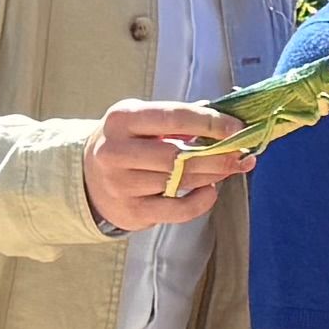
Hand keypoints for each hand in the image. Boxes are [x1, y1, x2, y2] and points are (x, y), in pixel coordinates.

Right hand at [87, 99, 239, 232]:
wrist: (87, 177)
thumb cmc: (126, 143)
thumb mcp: (143, 121)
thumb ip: (182, 119)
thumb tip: (230, 118)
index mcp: (123, 118)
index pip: (173, 117)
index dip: (210, 123)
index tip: (237, 128)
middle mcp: (116, 150)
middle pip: (178, 155)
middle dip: (217, 155)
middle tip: (241, 154)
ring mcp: (121, 183)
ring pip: (180, 181)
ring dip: (213, 175)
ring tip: (230, 168)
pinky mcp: (131, 211)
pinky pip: (177, 210)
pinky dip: (201, 202)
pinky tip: (210, 191)